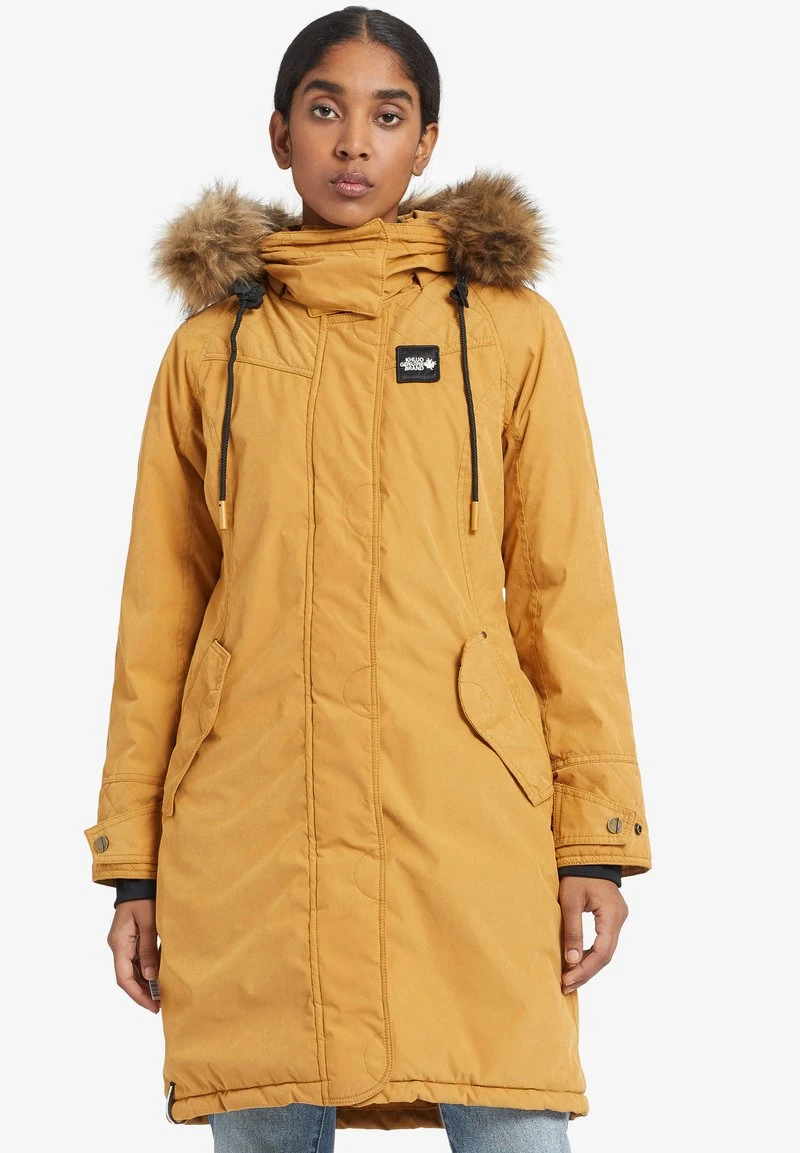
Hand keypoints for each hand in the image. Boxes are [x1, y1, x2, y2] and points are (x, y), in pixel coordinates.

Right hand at [107, 898, 160, 1013]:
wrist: (139, 881)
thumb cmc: (145, 899)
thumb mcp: (149, 924)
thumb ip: (149, 950)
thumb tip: (150, 977)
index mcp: (119, 944)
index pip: (124, 978)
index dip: (138, 995)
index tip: (153, 1006)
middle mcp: (118, 946)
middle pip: (126, 977)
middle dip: (142, 993)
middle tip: (160, 1005)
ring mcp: (123, 943)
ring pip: (131, 971)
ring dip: (144, 983)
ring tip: (161, 995)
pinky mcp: (130, 939)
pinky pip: (136, 961)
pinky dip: (146, 971)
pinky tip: (158, 977)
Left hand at [558, 875, 627, 992]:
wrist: (587, 856)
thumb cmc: (576, 875)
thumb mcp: (570, 901)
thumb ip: (573, 930)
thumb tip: (572, 961)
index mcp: (612, 915)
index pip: (602, 951)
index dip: (585, 969)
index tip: (567, 979)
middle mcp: (619, 919)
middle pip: (606, 955)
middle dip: (586, 972)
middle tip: (566, 985)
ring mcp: (618, 919)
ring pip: (606, 951)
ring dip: (588, 966)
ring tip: (570, 980)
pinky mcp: (612, 918)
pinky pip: (604, 942)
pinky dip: (591, 954)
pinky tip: (578, 963)